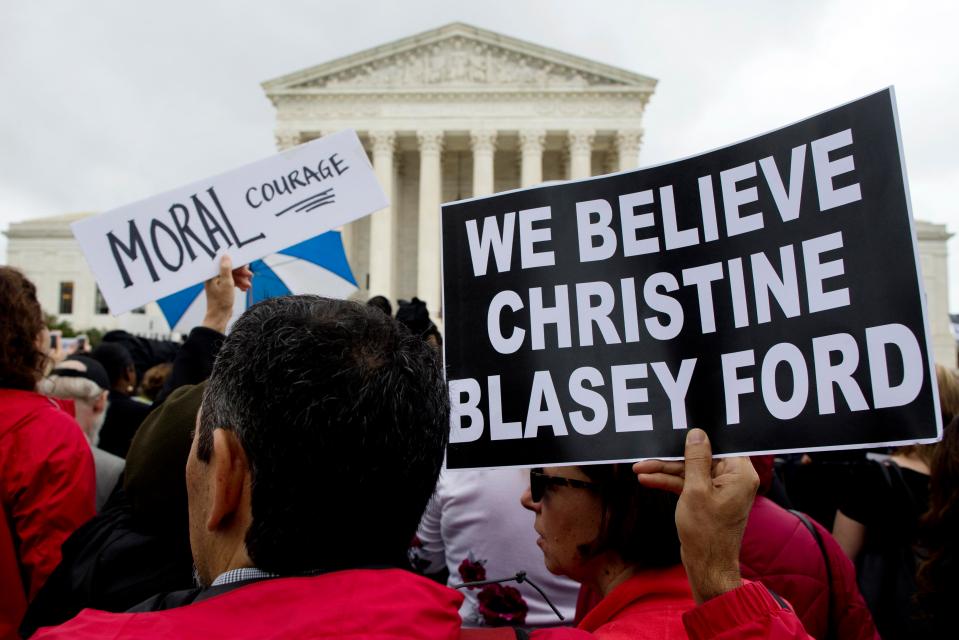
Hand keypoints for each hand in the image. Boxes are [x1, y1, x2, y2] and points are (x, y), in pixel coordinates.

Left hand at [202, 255, 251, 333]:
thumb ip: (226, 269)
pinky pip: (232, 282)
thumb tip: (225, 256)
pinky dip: (239, 284)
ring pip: (232, 276)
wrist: (220, 316)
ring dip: (241, 279)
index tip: (245, 266)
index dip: (236, 264)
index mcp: (211, 275)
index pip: (225, 263)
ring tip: (248, 285)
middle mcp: (214, 277)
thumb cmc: (221, 302)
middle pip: (230, 269)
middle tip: (249, 275)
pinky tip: (244, 288)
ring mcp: (218, 283)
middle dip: (241, 273)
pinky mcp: (222, 288)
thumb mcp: (226, 283)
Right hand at [633, 429, 757, 604]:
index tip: (678, 430)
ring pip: (690, 471)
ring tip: (639, 469)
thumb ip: (696, 459)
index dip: (698, 438)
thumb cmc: (706, 532)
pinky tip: (649, 480)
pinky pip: (688, 483)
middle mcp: (734, 479)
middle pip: (700, 458)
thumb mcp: (695, 490)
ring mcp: (720, 490)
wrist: (706, 565)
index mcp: (740, 473)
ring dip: (665, 471)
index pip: (719, 445)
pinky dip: (670, 482)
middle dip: (672, 458)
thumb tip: (697, 434)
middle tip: (648, 455)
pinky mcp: (709, 499)